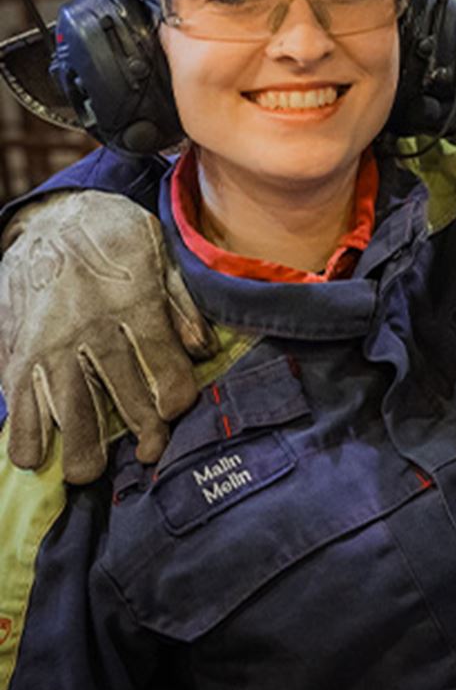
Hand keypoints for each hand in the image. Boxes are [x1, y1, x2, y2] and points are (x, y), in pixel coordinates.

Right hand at [0, 192, 214, 481]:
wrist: (53, 216)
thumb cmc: (116, 238)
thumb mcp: (161, 257)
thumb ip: (182, 306)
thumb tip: (204, 349)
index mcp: (135, 304)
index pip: (164, 366)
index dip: (174, 398)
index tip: (174, 413)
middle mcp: (92, 328)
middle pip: (122, 394)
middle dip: (140, 431)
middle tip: (150, 453)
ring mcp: (49, 341)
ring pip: (68, 406)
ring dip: (78, 446)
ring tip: (88, 473)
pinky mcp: (15, 349)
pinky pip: (18, 399)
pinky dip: (24, 432)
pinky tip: (34, 456)